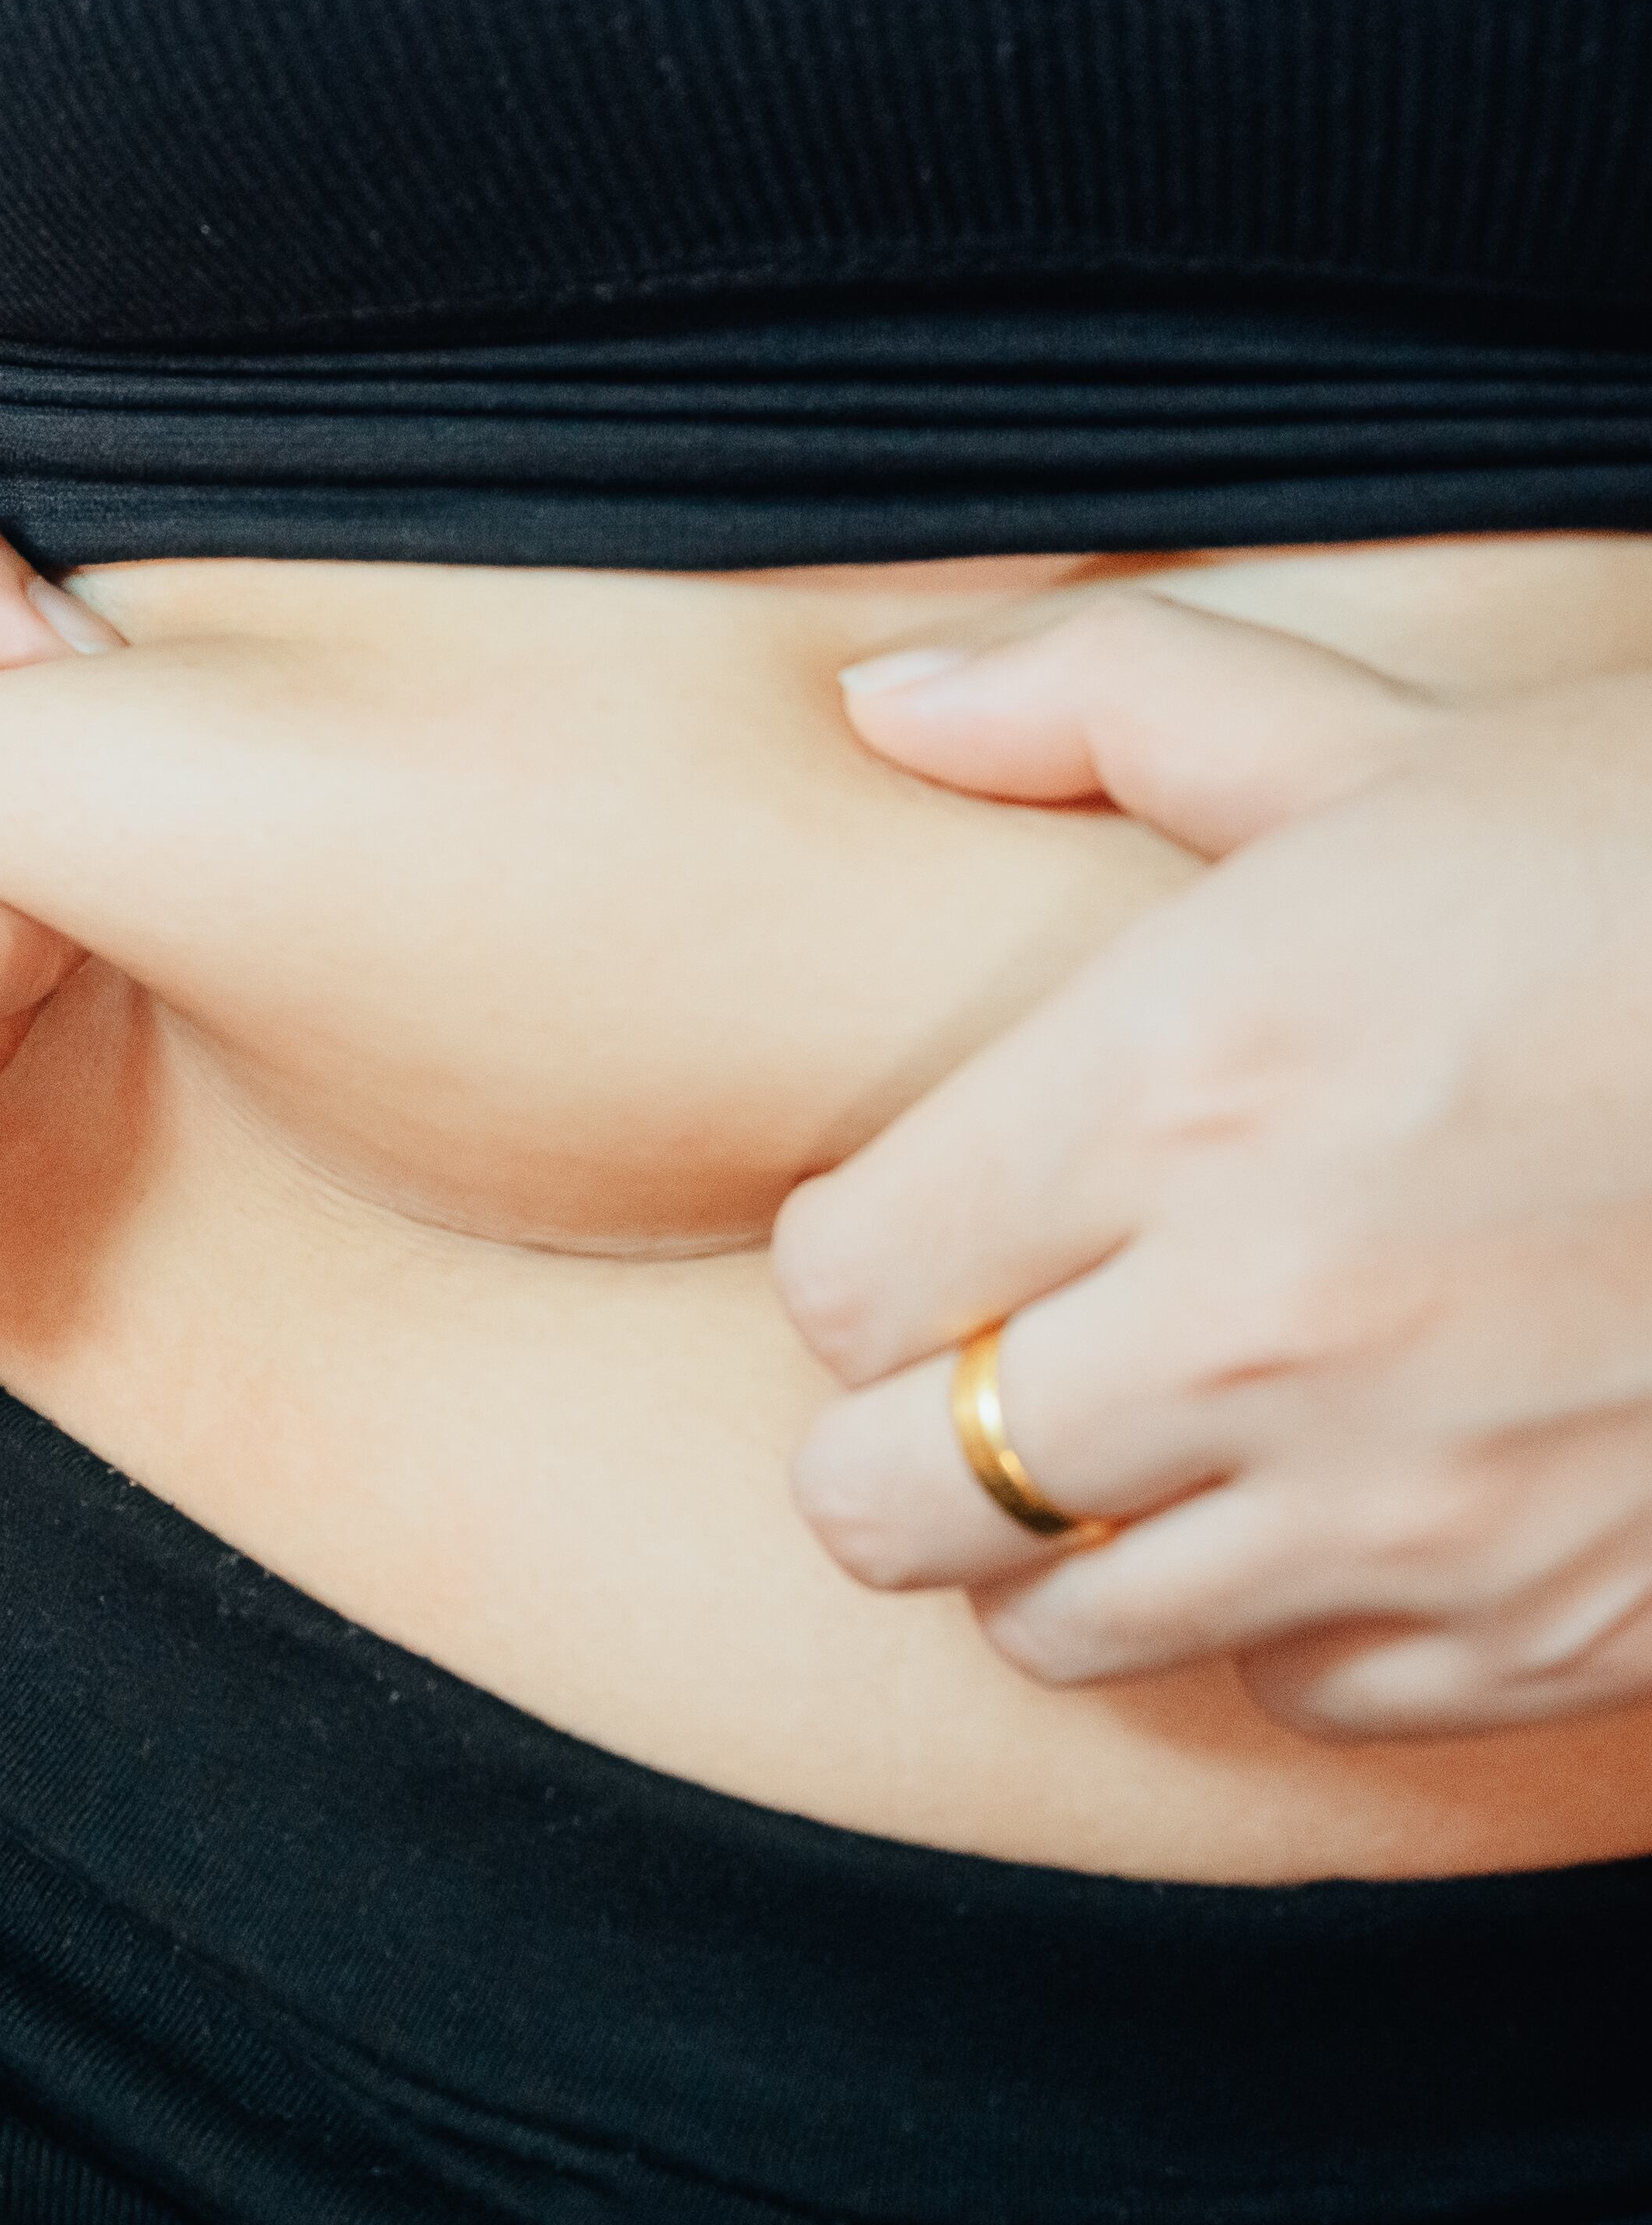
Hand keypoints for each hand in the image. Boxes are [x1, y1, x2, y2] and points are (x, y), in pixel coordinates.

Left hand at [776, 592, 1651, 1738]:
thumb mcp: (1391, 742)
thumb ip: (1100, 703)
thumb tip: (876, 694)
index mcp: (1178, 1093)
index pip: (837, 1284)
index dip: (855, 1256)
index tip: (921, 1221)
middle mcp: (1258, 1325)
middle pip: (882, 1499)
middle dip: (889, 1436)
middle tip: (969, 1364)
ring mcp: (1406, 1504)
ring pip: (1054, 1626)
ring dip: (1055, 1543)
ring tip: (1128, 1437)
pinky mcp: (1548, 1625)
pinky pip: (1287, 1692)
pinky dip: (1270, 1617)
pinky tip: (1322, 1498)